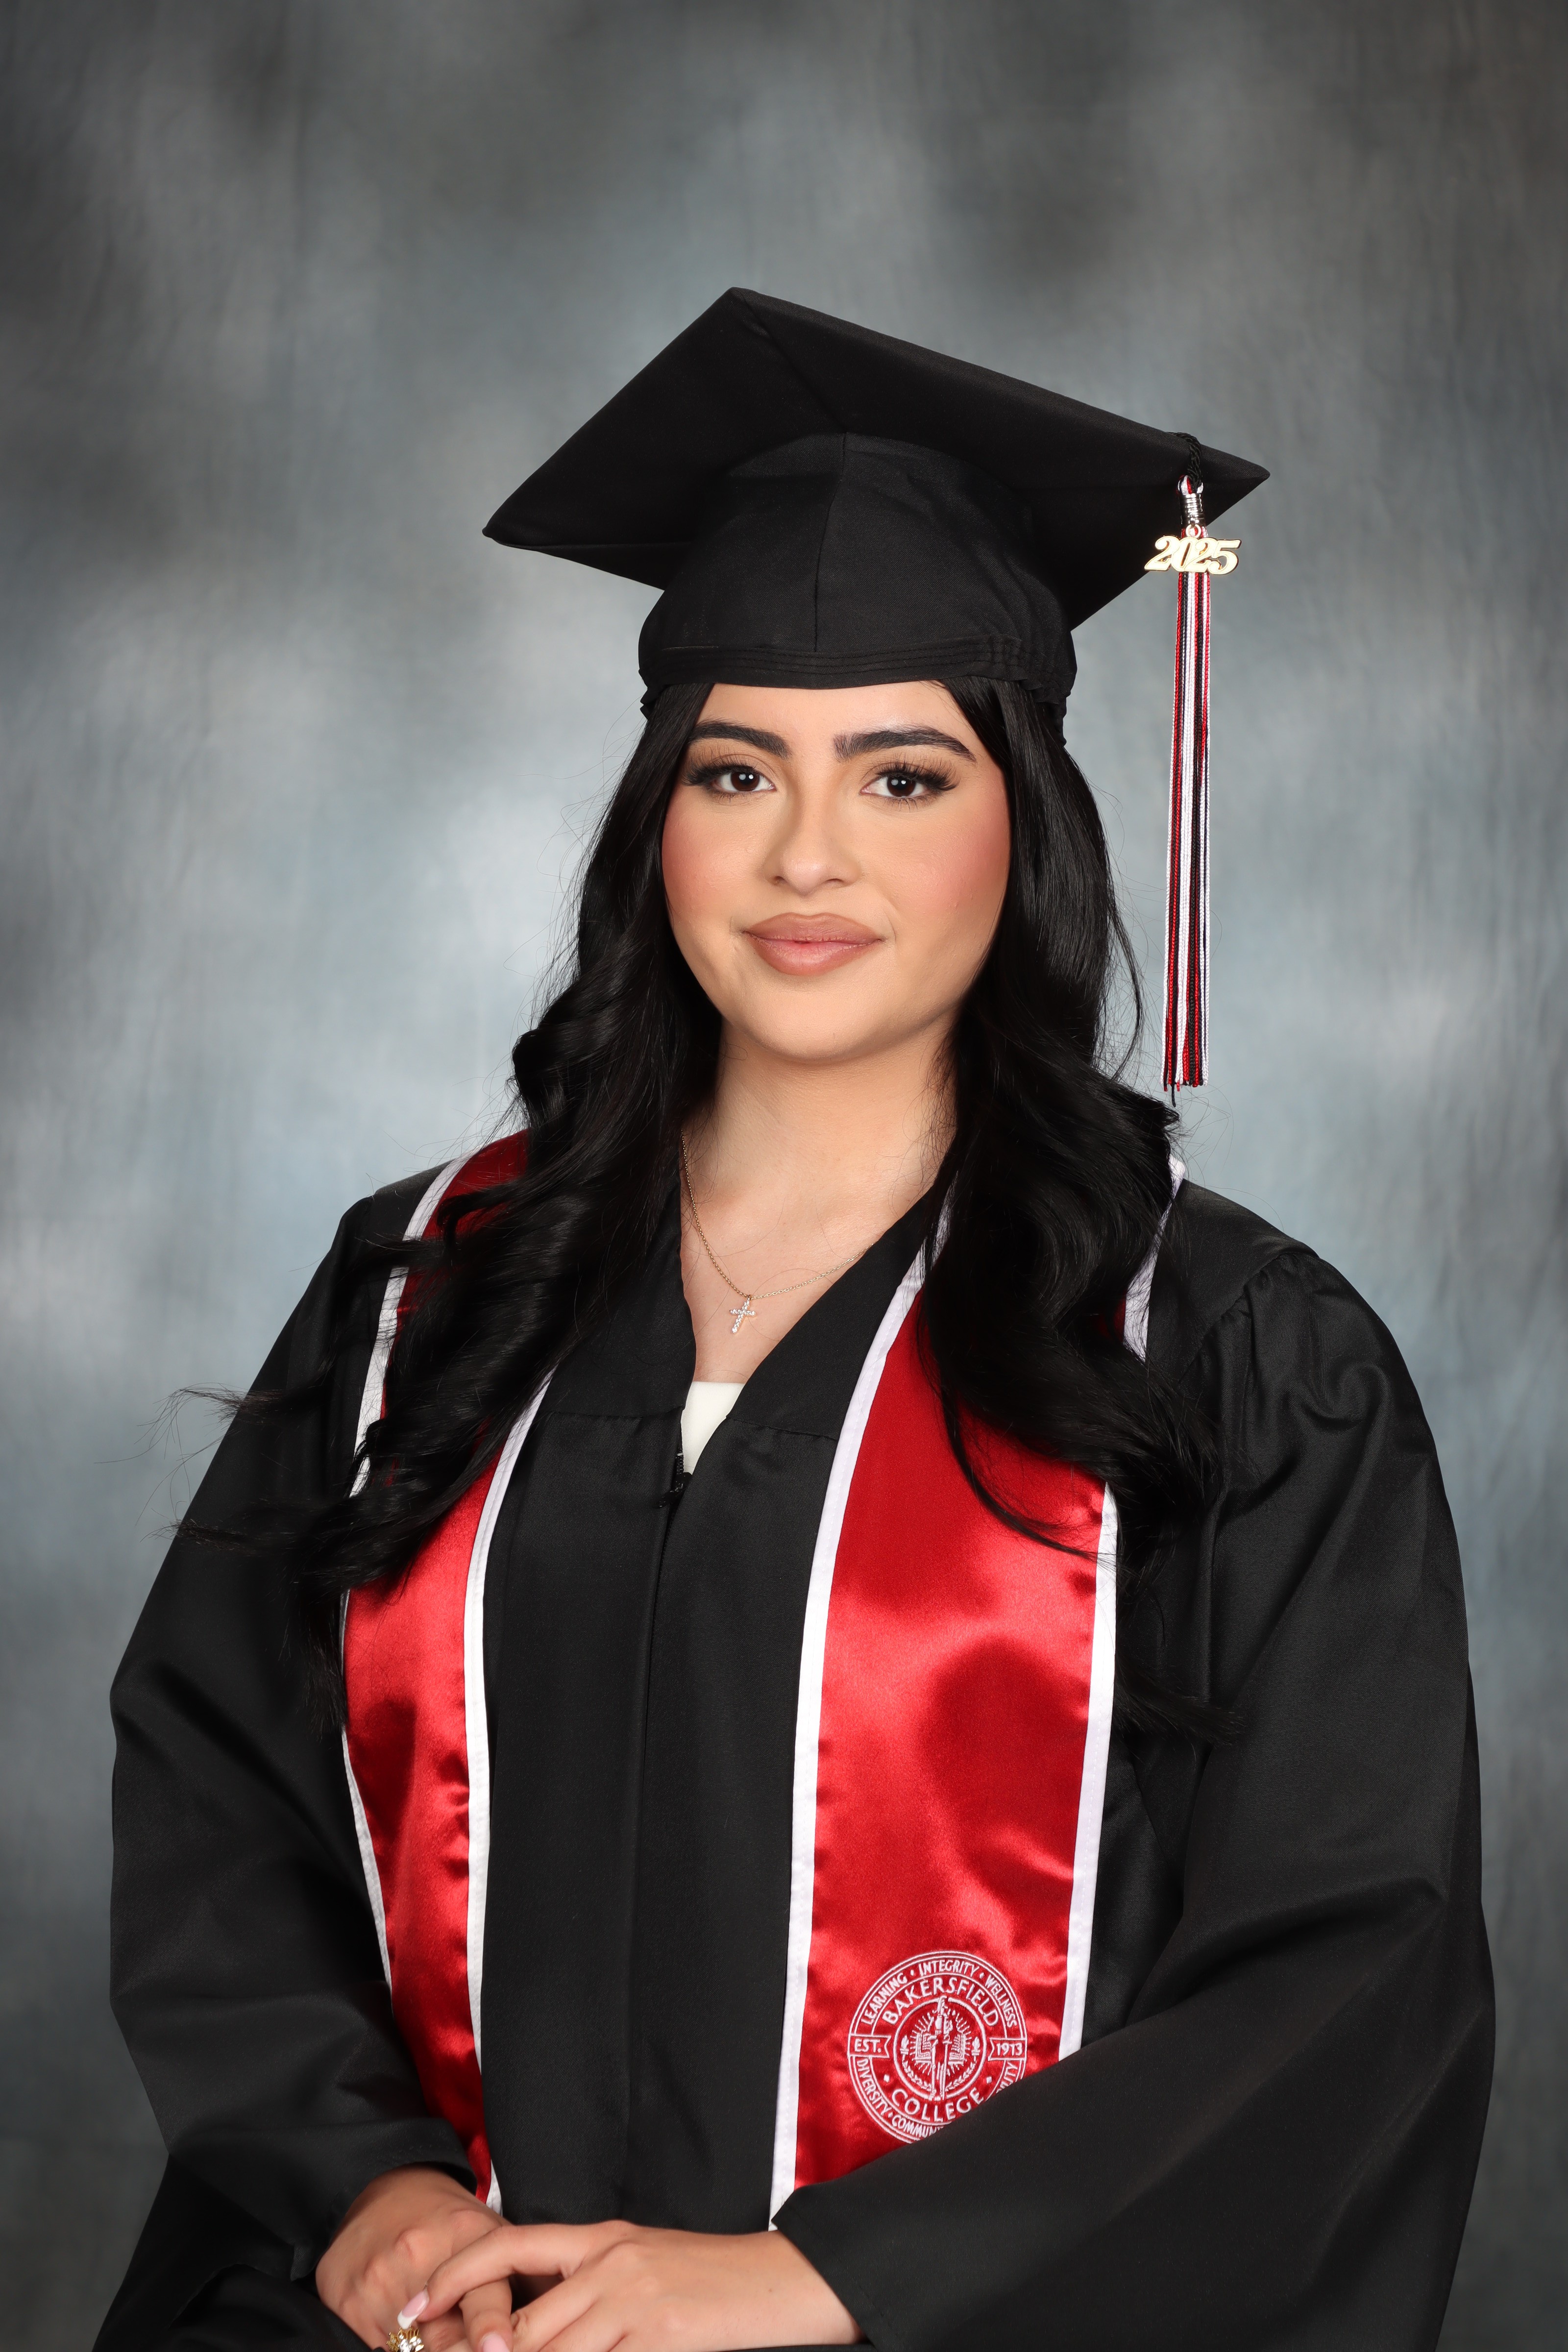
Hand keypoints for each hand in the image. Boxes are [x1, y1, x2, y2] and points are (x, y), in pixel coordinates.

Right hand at [317, 2165, 506, 2349]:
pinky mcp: (346, 2298)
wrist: (385, 2189)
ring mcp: (378, 2277)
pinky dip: (392, 2349)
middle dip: (458, 2351)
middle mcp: (419, 2253)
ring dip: (422, 2349)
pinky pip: (375, 2349)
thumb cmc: (449, 2221)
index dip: (488, 2328)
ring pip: (407, 2350)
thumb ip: (521, 2283)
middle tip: (467, 2346)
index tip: (495, 2350)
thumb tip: (545, 2330)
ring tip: (431, 2334)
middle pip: (444, 2339)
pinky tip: (400, 2331)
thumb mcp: (493, 2234)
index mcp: (467, 2234)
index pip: (481, 2295)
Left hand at [406, 2217, 862, 2351]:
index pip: (508, 2246)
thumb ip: (584, 2287)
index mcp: (602, 2238)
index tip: (412, 2306)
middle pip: (519, 2323)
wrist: (780, 2281)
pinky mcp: (660, 2340)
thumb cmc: (707, 2280)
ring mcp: (633, 2303)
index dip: (454, 2276)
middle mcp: (609, 2264)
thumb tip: (522, 2327)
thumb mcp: (639, 2266)